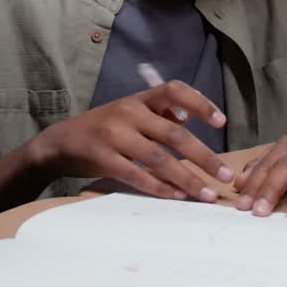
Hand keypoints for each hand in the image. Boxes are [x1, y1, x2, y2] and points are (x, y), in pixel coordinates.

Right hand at [25, 81, 232, 202]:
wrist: (60, 142)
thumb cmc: (103, 128)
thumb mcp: (129, 112)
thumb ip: (158, 114)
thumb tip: (192, 117)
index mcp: (139, 99)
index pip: (174, 91)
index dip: (200, 103)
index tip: (221, 122)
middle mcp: (128, 112)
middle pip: (174, 134)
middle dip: (204, 157)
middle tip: (226, 174)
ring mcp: (114, 136)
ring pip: (159, 159)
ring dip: (187, 179)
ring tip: (207, 194)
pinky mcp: (103, 159)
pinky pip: (137, 176)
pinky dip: (159, 188)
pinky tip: (177, 196)